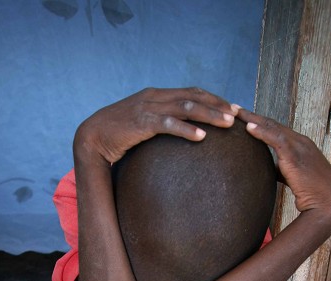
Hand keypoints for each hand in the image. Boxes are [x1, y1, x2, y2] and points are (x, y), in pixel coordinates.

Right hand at [74, 86, 238, 164]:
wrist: (91, 137)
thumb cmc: (117, 136)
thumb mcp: (142, 126)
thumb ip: (160, 126)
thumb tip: (179, 138)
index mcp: (157, 96)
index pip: (191, 92)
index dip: (213, 99)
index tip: (233, 108)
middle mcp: (155, 97)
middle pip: (194, 96)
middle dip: (218, 104)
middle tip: (239, 114)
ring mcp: (148, 107)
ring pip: (186, 107)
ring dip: (209, 114)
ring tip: (228, 123)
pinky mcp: (142, 122)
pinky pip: (169, 124)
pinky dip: (186, 129)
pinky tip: (201, 137)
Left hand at [237, 108, 330, 229]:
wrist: (326, 201)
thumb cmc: (311, 191)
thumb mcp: (293, 176)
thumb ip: (281, 170)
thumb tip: (266, 171)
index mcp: (298, 144)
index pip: (275, 129)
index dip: (259, 122)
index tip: (242, 116)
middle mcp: (299, 141)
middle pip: (271, 124)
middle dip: (252, 115)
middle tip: (233, 108)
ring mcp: (298, 146)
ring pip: (272, 127)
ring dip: (253, 119)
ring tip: (236, 112)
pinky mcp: (295, 155)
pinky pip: (276, 139)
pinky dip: (262, 132)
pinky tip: (248, 127)